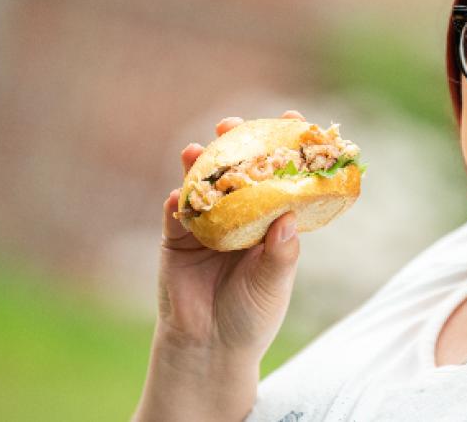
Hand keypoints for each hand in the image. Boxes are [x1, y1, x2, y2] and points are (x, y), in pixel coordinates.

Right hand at [157, 110, 305, 356]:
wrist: (211, 347)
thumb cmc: (252, 315)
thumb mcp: (274, 283)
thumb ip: (281, 253)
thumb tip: (288, 216)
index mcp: (270, 222)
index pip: (279, 179)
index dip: (284, 150)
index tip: (290, 118)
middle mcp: (239, 217)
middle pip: (237, 172)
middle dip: (234, 144)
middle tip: (232, 124)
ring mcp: (207, 225)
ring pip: (203, 186)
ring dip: (199, 165)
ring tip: (197, 148)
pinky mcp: (177, 240)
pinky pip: (176, 215)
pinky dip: (177, 202)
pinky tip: (179, 194)